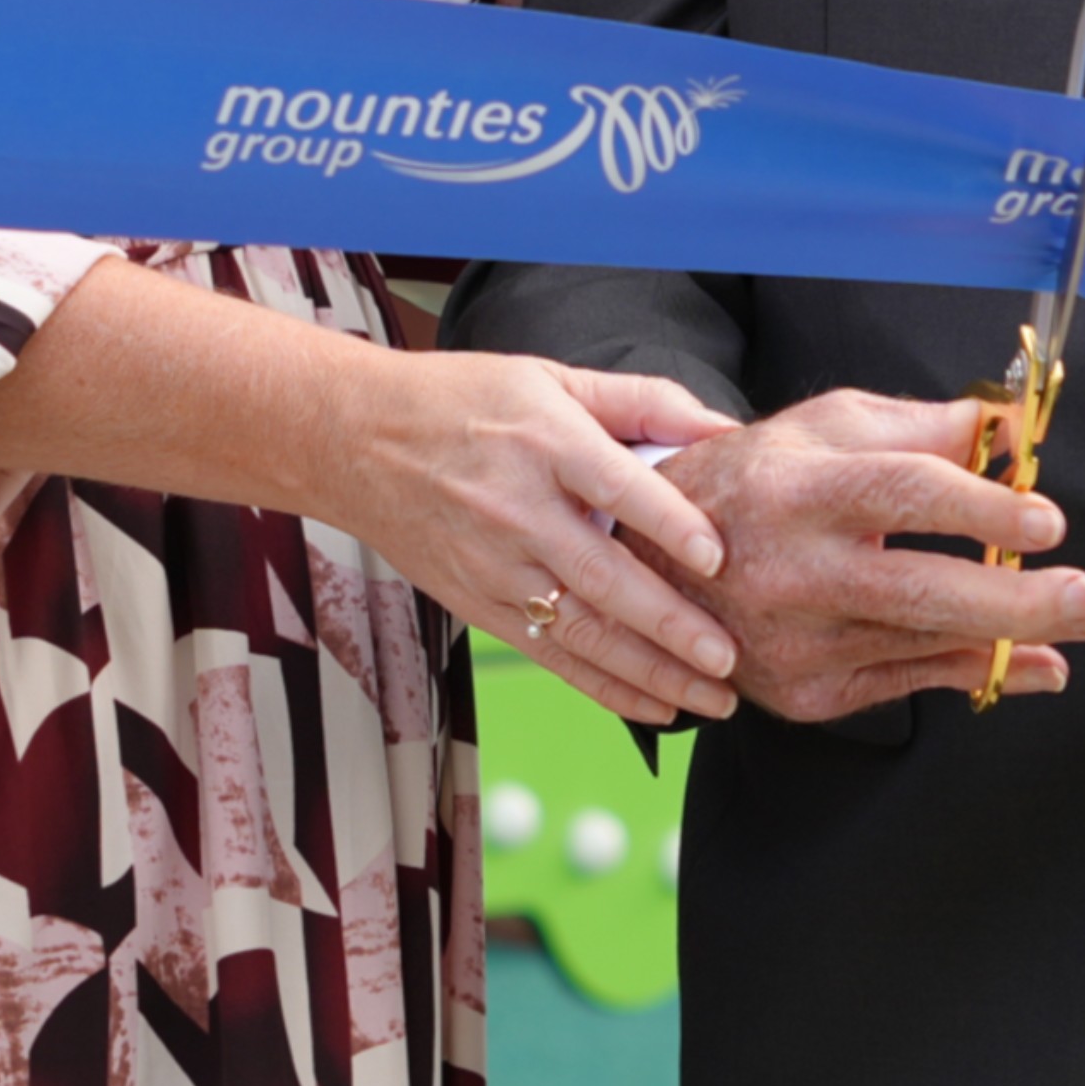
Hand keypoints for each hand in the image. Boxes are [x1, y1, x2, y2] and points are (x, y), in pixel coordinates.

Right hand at [321, 354, 742, 724]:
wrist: (355, 440)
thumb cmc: (461, 402)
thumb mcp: (550, 378)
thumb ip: (641, 402)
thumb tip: (722, 430)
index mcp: (544, 442)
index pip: (615, 487)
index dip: (668, 524)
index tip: (717, 558)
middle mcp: (518, 509)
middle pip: (602, 577)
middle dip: (670, 625)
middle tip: (729, 659)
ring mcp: (495, 565)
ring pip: (580, 631)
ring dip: (650, 672)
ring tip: (711, 698)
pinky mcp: (479, 604)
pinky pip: (549, 655)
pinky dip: (604, 686)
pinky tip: (654, 706)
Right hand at [651, 387, 1084, 724]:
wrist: (661, 561)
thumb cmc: (758, 480)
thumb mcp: (830, 427)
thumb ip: (926, 428)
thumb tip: (1013, 431)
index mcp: (797, 489)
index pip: (902, 494)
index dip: (980, 508)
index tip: (1047, 521)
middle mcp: (790, 571)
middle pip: (916, 592)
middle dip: (1015, 602)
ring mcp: (794, 641)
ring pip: (922, 645)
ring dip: (1011, 640)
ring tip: (1074, 620)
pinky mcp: (804, 693)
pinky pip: (908, 684)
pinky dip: (976, 673)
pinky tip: (1032, 664)